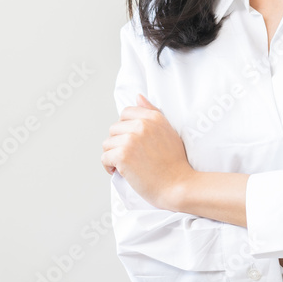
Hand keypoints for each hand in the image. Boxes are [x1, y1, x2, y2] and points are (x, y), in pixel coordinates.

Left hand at [101, 94, 193, 210]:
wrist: (178, 185)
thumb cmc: (175, 162)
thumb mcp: (169, 131)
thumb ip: (152, 112)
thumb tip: (138, 97)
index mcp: (153, 117)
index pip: (126, 113)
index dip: (125, 128)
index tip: (131, 141)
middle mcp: (142, 125)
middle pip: (114, 129)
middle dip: (118, 143)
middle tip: (129, 156)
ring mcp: (131, 139)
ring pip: (107, 143)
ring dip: (113, 155)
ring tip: (124, 165)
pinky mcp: (123, 155)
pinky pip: (104, 157)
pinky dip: (109, 166)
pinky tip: (119, 172)